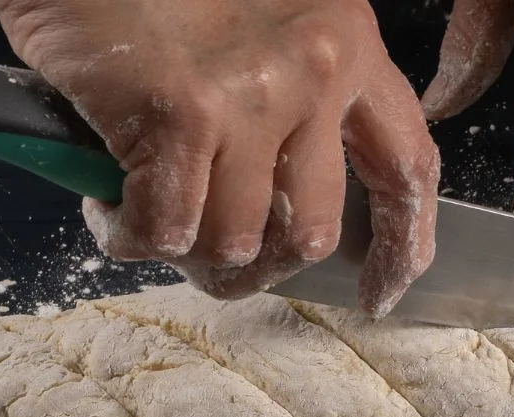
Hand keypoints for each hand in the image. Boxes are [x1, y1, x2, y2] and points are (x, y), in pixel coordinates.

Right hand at [0, 0, 439, 314]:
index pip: (407, 167)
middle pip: (311, 233)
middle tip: (207, 253)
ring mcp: (253, 96)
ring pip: (236, 242)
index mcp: (350, 44)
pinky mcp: (181, 117)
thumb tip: (284, 216)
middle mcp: (318, 70)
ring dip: (184, 251)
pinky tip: (106, 204)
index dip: (400, 244)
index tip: (381, 293)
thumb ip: (298, 105)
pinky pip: (168, 230)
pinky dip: (130, 235)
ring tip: (145, 212)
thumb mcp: (265, 26)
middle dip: (256, 266)